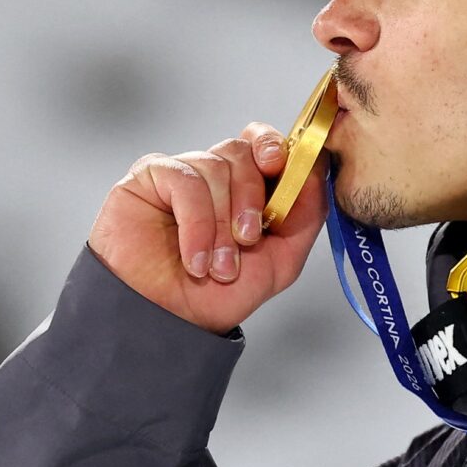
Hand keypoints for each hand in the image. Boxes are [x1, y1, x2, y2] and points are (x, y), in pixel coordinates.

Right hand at [87, 122, 328, 334]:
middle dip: (251, 198)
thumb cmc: (217, 295)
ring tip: (217, 266)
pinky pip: (183, 179)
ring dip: (221, 224)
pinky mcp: (150, 178)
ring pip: (215, 166)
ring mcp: (181, 174)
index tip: (278, 167)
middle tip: (247, 240)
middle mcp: (214, 177)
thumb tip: (317, 164)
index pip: (263, 143)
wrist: (170, 323)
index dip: (273, 145)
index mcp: (245, 189)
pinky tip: (194, 258)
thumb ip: (306, 213)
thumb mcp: (281, 260)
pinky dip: (196, 223)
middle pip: (241, 151)